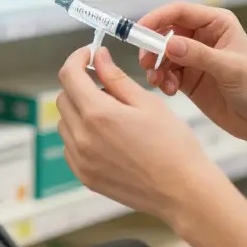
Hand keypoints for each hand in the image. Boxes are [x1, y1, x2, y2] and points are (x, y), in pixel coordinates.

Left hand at [56, 45, 225, 221]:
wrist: (182, 191)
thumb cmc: (173, 146)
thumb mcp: (148, 103)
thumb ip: (116, 78)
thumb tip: (99, 58)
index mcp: (98, 114)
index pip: (69, 75)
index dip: (78, 59)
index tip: (90, 55)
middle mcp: (82, 138)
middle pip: (64, 98)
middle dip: (80, 84)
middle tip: (107, 85)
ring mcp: (81, 160)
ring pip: (65, 123)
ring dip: (80, 111)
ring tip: (113, 115)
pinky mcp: (84, 177)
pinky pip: (70, 146)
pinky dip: (81, 134)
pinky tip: (108, 137)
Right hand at [138, 2, 246, 146]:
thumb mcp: (230, 68)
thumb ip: (199, 55)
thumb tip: (169, 44)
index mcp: (217, 23)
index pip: (180, 12)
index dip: (157, 18)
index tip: (140, 32)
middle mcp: (203, 36)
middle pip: (166, 32)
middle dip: (152, 46)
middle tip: (146, 64)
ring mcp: (195, 57)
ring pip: (162, 54)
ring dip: (156, 67)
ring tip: (159, 82)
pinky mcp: (189, 78)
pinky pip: (166, 73)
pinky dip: (162, 80)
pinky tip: (169, 90)